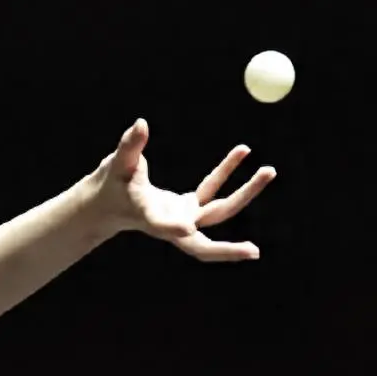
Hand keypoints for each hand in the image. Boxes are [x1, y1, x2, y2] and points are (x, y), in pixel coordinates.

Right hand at [85, 118, 274, 261]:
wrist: (108, 204)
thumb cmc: (111, 185)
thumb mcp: (117, 164)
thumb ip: (130, 146)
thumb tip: (141, 123)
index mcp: (149, 217)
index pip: (161, 225)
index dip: (173, 227)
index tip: (186, 227)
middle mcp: (171, 224)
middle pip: (204, 240)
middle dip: (229, 248)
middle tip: (255, 252)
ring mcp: (183, 217)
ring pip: (220, 210)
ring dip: (246, 192)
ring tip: (269, 170)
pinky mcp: (189, 208)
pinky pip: (214, 191)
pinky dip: (228, 172)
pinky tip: (243, 151)